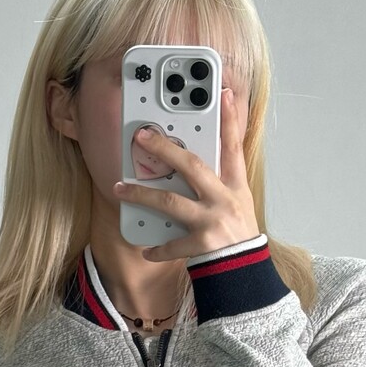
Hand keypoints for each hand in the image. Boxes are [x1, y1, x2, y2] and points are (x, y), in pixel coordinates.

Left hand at [113, 87, 259, 261]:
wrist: (245, 272)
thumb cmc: (237, 236)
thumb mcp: (236, 204)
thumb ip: (216, 184)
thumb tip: (185, 165)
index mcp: (235, 186)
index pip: (233, 146)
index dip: (229, 119)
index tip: (222, 93)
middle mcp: (224, 199)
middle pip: (192, 166)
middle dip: (164, 149)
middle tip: (141, 137)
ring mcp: (212, 221)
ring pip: (170, 202)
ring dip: (141, 195)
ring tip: (120, 190)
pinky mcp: (203, 245)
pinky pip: (171, 244)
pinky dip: (157, 247)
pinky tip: (146, 248)